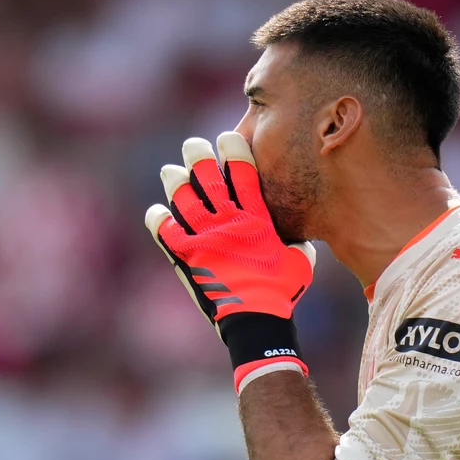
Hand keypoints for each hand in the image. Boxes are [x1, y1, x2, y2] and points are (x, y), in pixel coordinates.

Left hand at [144, 133, 316, 390]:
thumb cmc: (283, 292)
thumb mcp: (301, 262)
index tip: (226, 138)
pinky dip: (159, 221)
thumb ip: (297, 243)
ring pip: (182, 198)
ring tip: (171, 172)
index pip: (242, 172)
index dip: (233, 150)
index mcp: (255, 218)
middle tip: (193, 146)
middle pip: (207, 176)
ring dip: (175, 181)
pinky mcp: (186, 257)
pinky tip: (157, 213)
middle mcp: (227, 221)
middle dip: (198, 155)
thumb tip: (301, 238)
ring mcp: (203, 238)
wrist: (255, 321)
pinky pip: (165, 232)